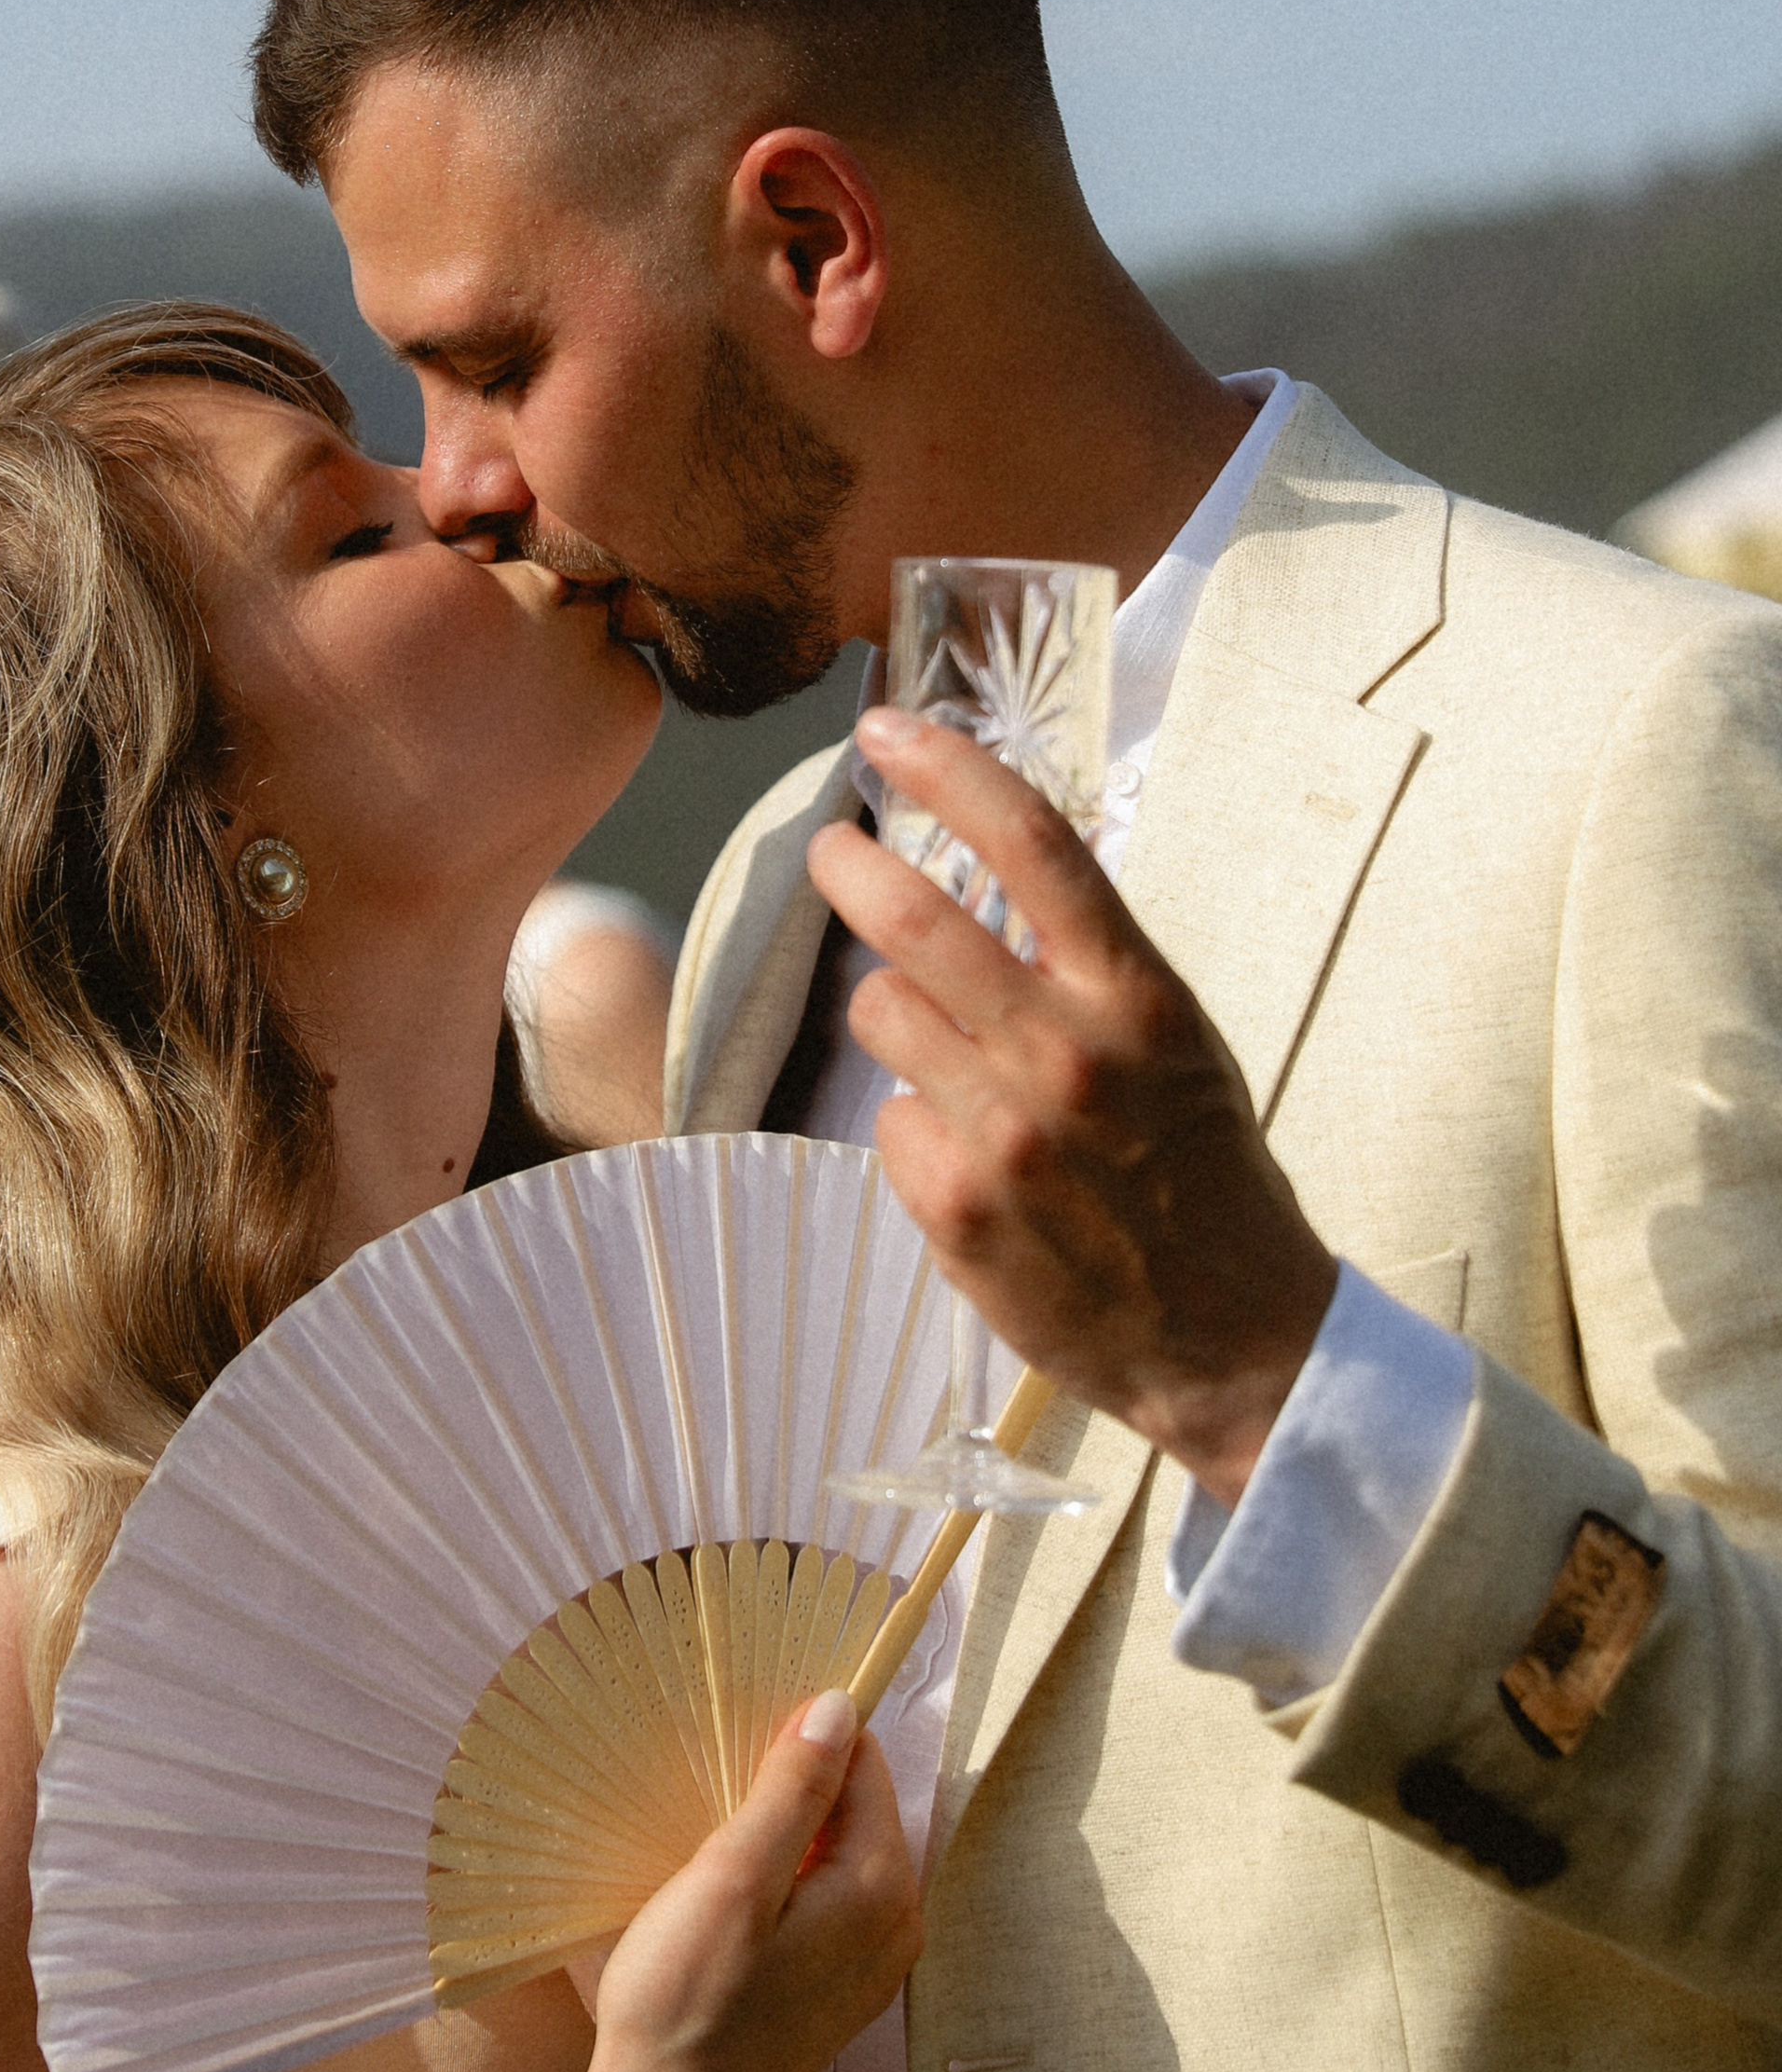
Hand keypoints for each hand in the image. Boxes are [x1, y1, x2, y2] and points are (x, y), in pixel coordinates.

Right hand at [567, 1689, 921, 2071]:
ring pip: (839, 1858)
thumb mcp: (732, 1879)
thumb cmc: (685, 2003)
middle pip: (857, 1811)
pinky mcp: (839, 1994)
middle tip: (719, 1795)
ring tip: (716, 1849)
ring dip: (786, 1837)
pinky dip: (786, 1885)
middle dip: (797, 1787)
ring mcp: (873, 1967)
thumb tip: (838, 1708)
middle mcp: (898, 1928)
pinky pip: (827, 1906)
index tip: (743, 1740)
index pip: (864, 1765)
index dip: (804, 1738)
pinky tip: (730, 1904)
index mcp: (883, 1889)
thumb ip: (793, 1791)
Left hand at [808, 707, 1336, 1504]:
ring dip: (897, 1021)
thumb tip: (987, 893)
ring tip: (950, 1063)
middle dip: (854, 867)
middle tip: (834, 851)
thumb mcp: (1178, 1047)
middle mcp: (1068, 1054)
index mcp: (1137, 996)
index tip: (888, 731)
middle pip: (917, 921)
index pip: (1034, 845)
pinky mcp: (957, 1210)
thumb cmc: (1206, 1178)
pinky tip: (973, 1167)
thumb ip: (1089, 973)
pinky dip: (914, 1131)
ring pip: (883, 1016)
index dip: (948, 770)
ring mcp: (1006, 1134)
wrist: (1238, 1339)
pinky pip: (887, 1125)